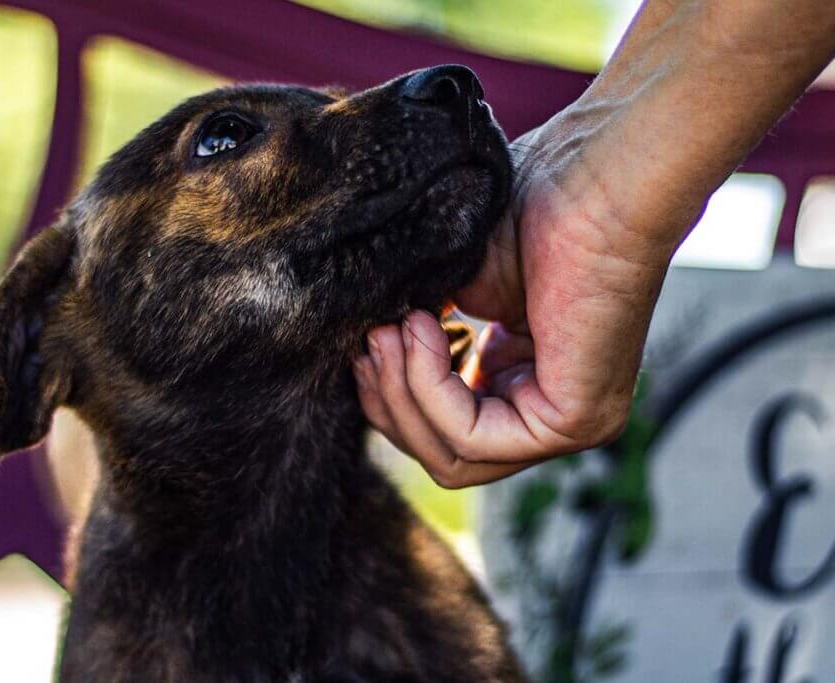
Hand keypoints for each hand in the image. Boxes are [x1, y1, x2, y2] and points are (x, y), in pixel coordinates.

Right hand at [353, 119, 679, 487]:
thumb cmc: (531, 208)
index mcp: (523, 382)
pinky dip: (429, 389)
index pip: (442, 431)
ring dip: (402, 396)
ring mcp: (567, 424)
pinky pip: (472, 438)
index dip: (391, 394)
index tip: (366, 337)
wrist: (594, 176)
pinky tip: (418, 331)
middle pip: (442, 456)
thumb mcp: (453, 288)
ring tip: (391, 331)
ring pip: (453, 459)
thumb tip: (360, 360)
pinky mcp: (573, 421)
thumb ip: (414, 337)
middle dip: (389, 403)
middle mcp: (548, 412)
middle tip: (370, 339)